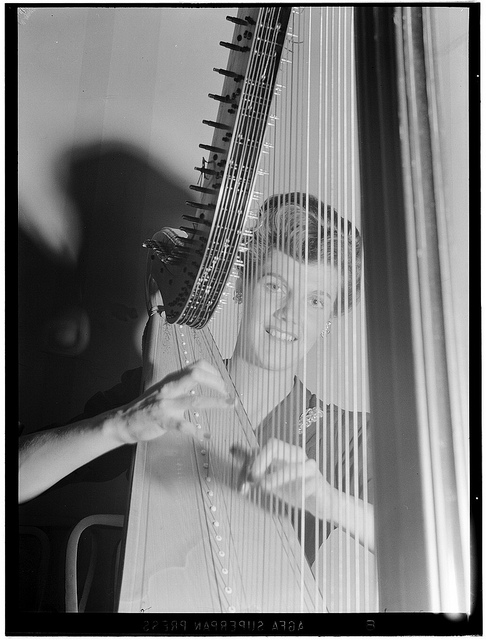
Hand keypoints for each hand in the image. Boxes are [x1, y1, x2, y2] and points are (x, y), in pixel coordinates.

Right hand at [110, 360, 233, 443]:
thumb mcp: (166, 389)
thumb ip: (183, 385)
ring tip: (230, 405)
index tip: (223, 383)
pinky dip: (197, 431)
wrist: (125, 421)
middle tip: (228, 394)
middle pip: (196, 375)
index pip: (197, 365)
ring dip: (215, 402)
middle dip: (216, 383)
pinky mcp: (162, 420)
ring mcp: (166, 404)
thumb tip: (206, 382)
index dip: (214, 372)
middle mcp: (170, 388)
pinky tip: (206, 435)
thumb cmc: (149, 405)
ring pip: (194, 400)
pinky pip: (183, 425)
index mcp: (173, 379)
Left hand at [249, 438, 328, 516]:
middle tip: (253, 477)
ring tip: (265, 487)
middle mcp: (297, 455)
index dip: (256, 457)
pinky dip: (296, 495)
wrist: (323, 503)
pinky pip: (304, 488)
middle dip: (261, 461)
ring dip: (275, 478)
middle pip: (275, 446)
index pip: (270, 445)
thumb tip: (239, 463)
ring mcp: (309, 468)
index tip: (248, 475)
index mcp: (287, 453)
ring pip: (291, 468)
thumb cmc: (296, 489)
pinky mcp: (319, 483)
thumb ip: (258, 474)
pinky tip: (296, 499)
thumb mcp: (274, 482)